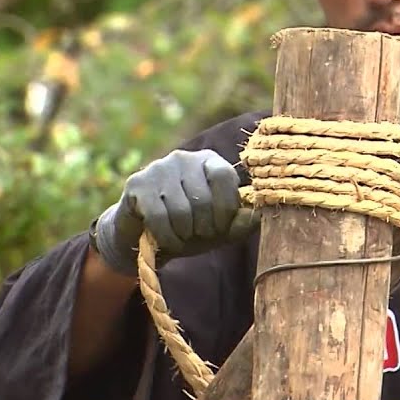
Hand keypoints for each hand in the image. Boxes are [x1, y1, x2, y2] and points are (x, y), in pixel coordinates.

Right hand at [92, 149, 259, 275]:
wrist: (143, 237)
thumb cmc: (188, 229)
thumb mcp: (219, 229)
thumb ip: (241, 222)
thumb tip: (262, 214)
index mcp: (209, 161)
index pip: (224, 176)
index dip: (226, 208)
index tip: (221, 227)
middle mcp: (184, 158)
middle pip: (203, 198)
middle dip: (205, 228)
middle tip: (198, 236)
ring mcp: (158, 168)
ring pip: (182, 210)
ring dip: (184, 235)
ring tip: (181, 237)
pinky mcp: (137, 184)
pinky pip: (159, 217)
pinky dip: (167, 237)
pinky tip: (166, 242)